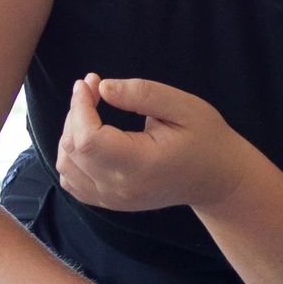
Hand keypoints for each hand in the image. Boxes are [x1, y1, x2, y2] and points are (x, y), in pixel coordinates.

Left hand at [56, 73, 248, 213]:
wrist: (216, 179)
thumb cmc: (205, 138)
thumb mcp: (184, 106)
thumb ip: (142, 93)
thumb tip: (103, 87)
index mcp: (141, 164)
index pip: (88, 140)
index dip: (79, 107)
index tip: (90, 81)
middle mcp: (121, 188)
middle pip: (73, 150)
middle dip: (75, 113)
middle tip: (94, 87)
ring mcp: (113, 199)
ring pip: (66, 166)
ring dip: (70, 133)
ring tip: (91, 111)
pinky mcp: (110, 202)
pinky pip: (72, 181)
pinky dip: (72, 156)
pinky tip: (90, 136)